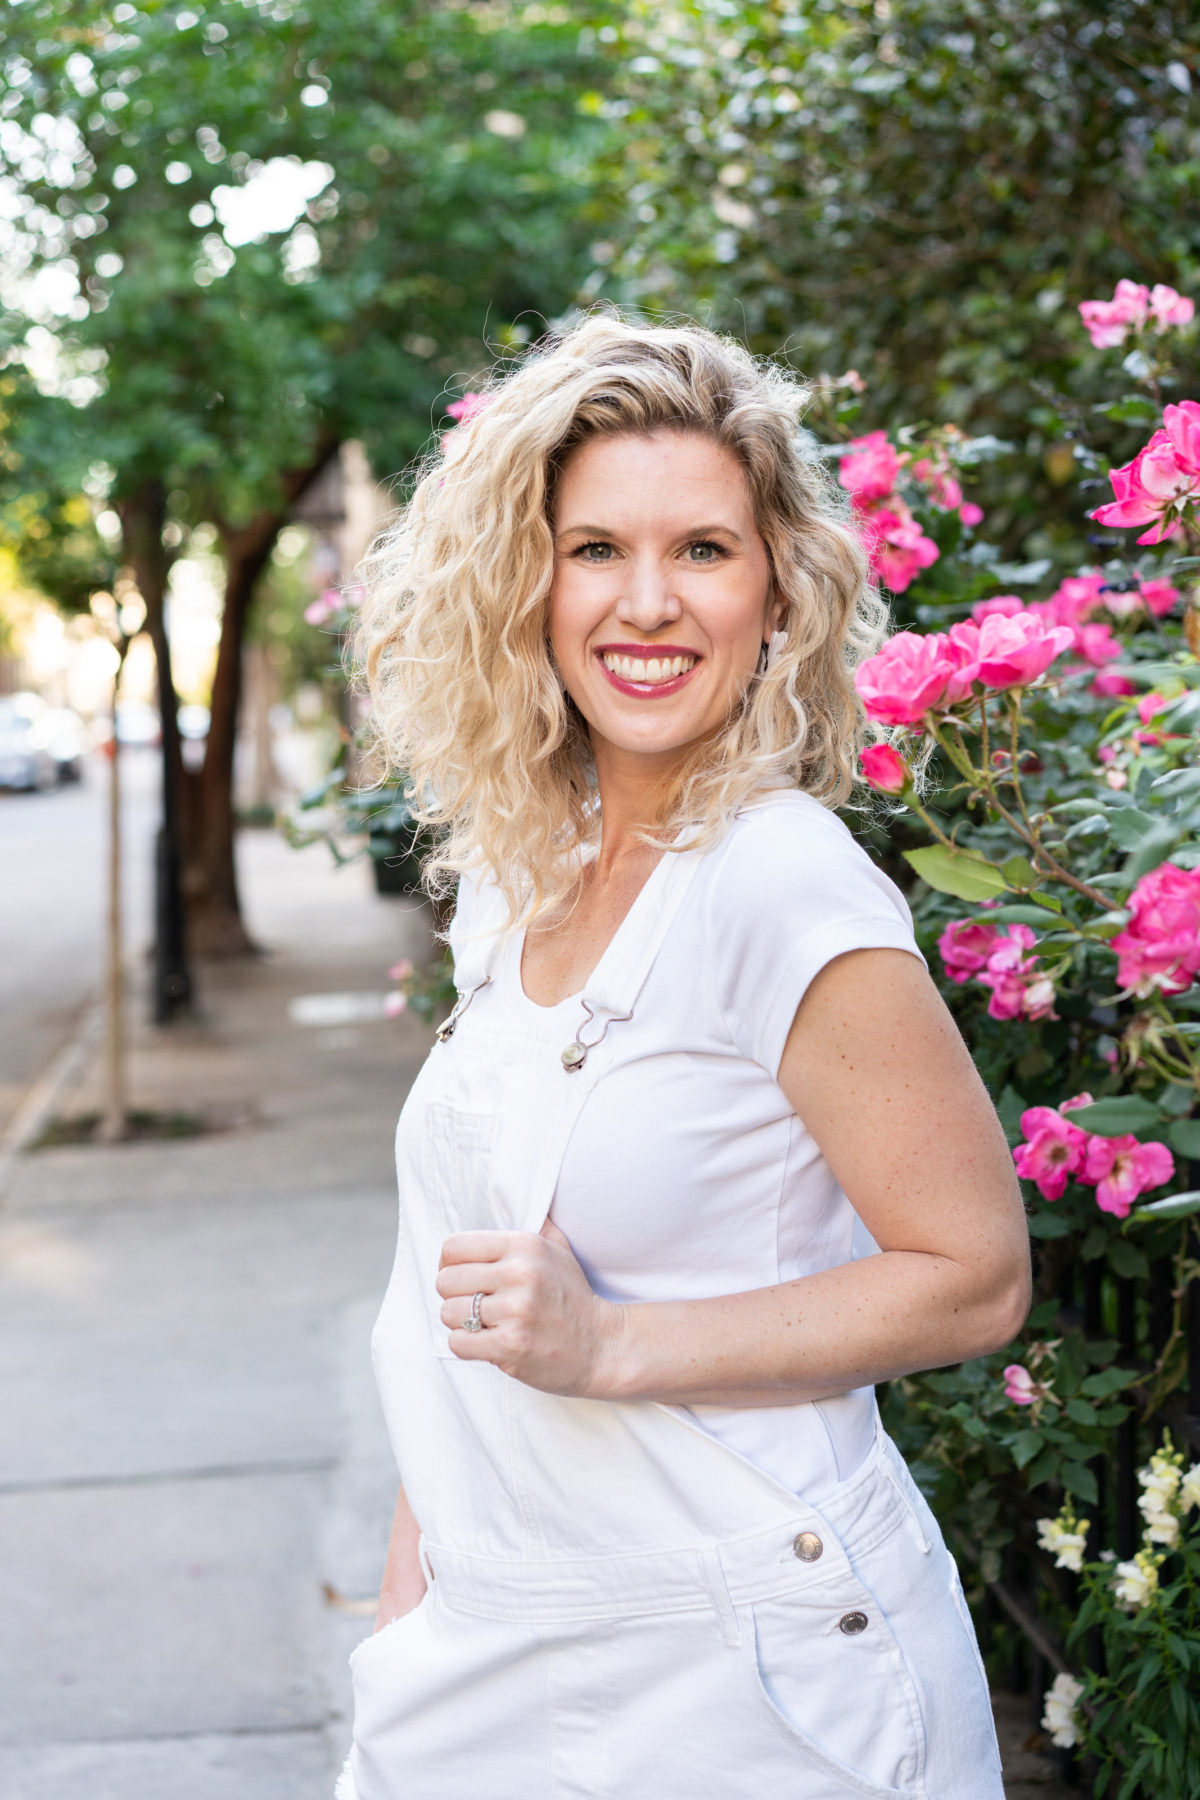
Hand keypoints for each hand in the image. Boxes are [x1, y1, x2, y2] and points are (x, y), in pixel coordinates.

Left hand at [436, 1218, 621, 1396]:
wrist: (600, 1345)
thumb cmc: (573, 1297)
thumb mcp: (558, 1250)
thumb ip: (535, 1224)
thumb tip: (513, 1192)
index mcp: (524, 1244)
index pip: (453, 1247)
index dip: (450, 1265)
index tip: (463, 1279)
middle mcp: (519, 1272)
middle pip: (445, 1281)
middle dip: (454, 1296)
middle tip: (476, 1305)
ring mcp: (516, 1310)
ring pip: (448, 1313)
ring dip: (461, 1324)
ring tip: (486, 1324)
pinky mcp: (510, 1345)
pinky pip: (458, 1343)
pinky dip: (466, 1346)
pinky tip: (488, 1342)